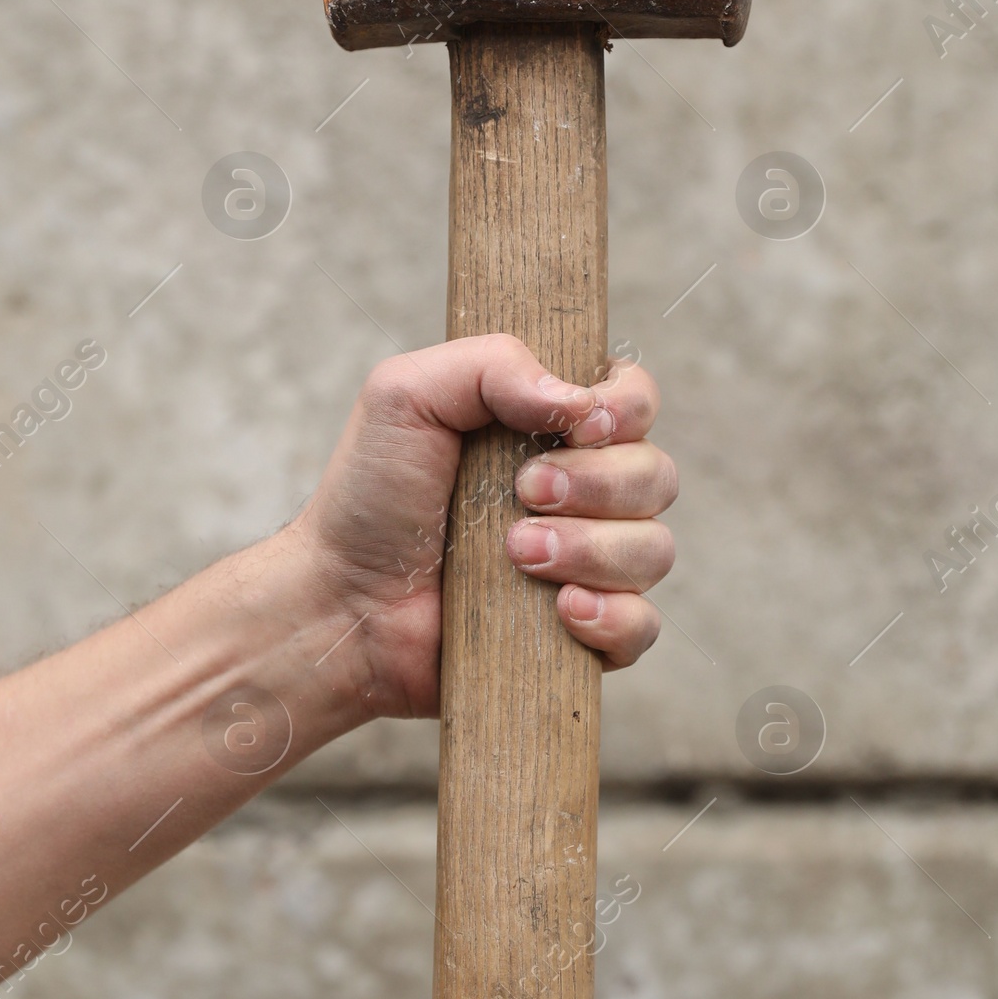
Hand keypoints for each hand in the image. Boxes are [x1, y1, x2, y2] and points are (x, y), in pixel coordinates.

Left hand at [291, 334, 676, 719]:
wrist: (341, 601)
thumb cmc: (369, 497)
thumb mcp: (408, 396)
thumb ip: (490, 364)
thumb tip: (578, 399)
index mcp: (551, 430)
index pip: (637, 402)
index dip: (626, 410)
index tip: (579, 425)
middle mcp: (583, 494)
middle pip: (656, 476)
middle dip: (598, 484)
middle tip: (523, 493)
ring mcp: (587, 566)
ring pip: (653, 550)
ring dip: (592, 549)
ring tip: (516, 555)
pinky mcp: (582, 634)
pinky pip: (642, 627)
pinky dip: (612, 617)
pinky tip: (560, 610)